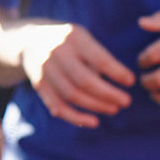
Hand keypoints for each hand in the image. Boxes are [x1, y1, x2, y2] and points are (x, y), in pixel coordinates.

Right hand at [17, 23, 135, 127]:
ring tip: (114, 109)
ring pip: (71, 95)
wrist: (28, 39)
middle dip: (108, 94)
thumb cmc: (68, 41)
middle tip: (126, 102)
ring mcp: (44, 70)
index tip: (132, 81)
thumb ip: (98, 55)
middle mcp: (56, 53)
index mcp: (73, 38)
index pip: (97, 58)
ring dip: (95, 106)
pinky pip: (57, 105)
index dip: (116, 72)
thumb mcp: (83, 37)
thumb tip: (124, 80)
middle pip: (83, 80)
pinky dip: (75, 117)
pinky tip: (92, 122)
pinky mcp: (38, 85)